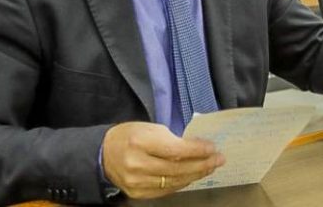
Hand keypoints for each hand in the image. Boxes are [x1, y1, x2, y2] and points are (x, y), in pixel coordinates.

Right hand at [101, 122, 224, 198]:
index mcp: (140, 142)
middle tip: (218, 159)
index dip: (197, 150)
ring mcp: (137, 182)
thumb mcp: (149, 128)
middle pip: (177, 168)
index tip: (212, 147)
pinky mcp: (138, 194)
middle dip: (202, 164)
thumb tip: (197, 147)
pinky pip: (166, 190)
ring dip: (196, 175)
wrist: (104, 154)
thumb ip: (171, 138)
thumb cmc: (129, 135)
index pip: (175, 149)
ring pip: (174, 181)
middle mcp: (138, 164)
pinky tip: (193, 176)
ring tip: (210, 167)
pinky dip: (182, 183)